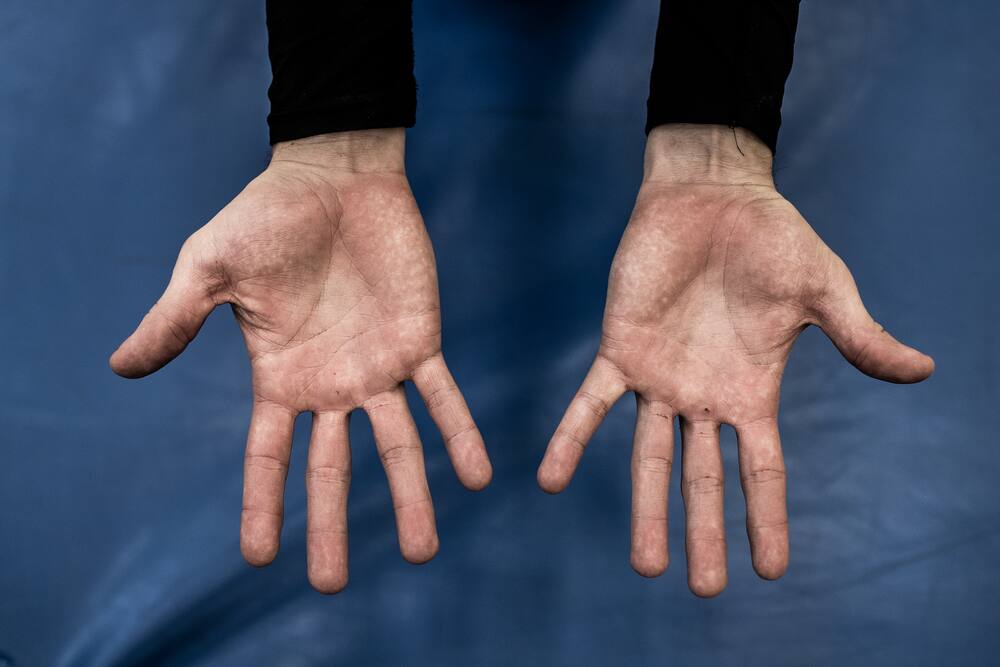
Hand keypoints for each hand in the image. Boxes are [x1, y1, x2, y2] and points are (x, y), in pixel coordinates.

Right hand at [111, 129, 491, 592]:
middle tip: (331, 586)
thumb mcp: (208, 268)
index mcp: (280, 378)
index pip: (267, 456)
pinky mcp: (420, 342)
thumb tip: (119, 367)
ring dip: (410, 496)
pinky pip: (444, 398)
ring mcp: (378, 368)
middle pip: (331, 469)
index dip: (262, 506)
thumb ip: (174, 321)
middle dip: (331, 526)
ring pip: (396, 445)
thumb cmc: (267, 216)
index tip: (260, 557)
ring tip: (422, 551)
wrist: (335, 175)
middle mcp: (331, 385)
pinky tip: (477, 478)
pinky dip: (460, 435)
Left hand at [537, 125, 933, 596]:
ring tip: (646, 566)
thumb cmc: (772, 238)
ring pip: (647, 457)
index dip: (767, 519)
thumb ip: (859, 337)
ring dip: (645, 509)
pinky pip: (590, 403)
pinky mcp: (620, 349)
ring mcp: (659, 378)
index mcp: (752, 391)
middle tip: (699, 589)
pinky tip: (548, 480)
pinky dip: (570, 439)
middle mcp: (703, 397)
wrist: (712, 194)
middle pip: (703, 478)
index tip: (770, 571)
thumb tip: (924, 371)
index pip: (763, 470)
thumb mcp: (823, 291)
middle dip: (702, 532)